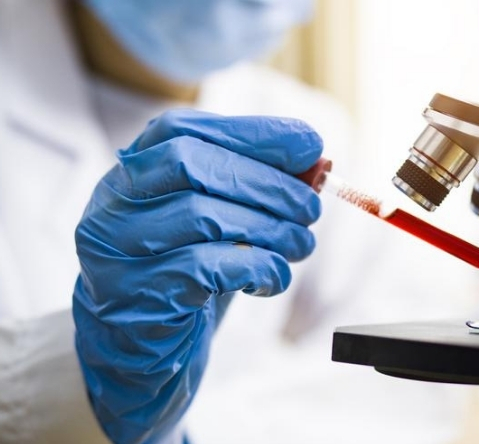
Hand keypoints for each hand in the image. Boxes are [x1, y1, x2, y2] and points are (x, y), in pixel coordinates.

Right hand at [72, 109, 322, 442]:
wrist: (139, 349)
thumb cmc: (185, 274)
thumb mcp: (216, 223)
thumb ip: (249, 190)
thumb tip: (314, 165)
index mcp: (132, 173)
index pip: (183, 130)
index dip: (251, 133)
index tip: (309, 143)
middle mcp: (112, 204)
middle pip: (191, 165)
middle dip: (266, 183)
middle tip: (310, 208)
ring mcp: (116, 251)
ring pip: (202, 216)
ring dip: (270, 228)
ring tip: (300, 244)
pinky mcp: (136, 296)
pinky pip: (206, 268)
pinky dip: (256, 266)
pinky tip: (274, 276)